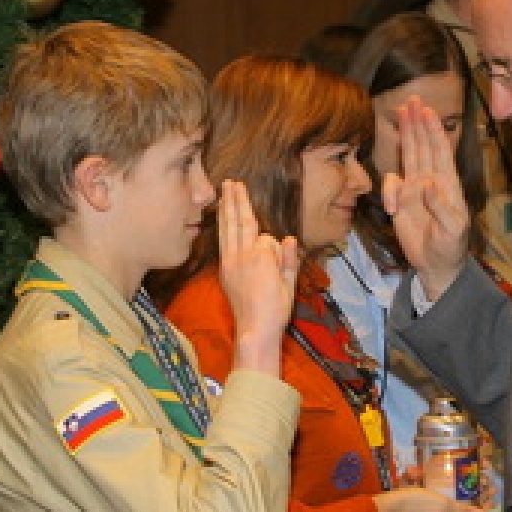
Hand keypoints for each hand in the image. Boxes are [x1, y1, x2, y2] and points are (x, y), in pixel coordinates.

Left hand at [218, 180, 299, 374]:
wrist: (254, 329)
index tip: (278, 264)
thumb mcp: (290, 285)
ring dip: (226, 209)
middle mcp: (243, 256)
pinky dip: (221, 228)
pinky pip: (222, 242)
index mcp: (261, 258)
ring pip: (228, 229)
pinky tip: (221, 219)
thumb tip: (289, 238)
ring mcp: (230, 262)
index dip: (275, 249)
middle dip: (236, 200)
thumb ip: (289, 259)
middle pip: (240, 222)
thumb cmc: (276, 310)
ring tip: (223, 191)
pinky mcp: (223, 270)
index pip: (266, 239)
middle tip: (232, 182)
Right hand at [382, 98, 469, 300]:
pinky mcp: (401, 202)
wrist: (436, 265)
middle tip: (412, 101)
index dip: (434, 130)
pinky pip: (391, 186)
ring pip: (408, 156)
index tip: (428, 111)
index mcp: (448, 184)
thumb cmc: (451, 246)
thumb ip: (443, 208)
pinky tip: (392, 210)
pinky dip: (388, 192)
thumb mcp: (454, 230)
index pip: (440, 152)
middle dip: (418, 123)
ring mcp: (415, 190)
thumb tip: (428, 186)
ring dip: (405, 136)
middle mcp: (431, 181)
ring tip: (401, 115)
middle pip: (423, 146)